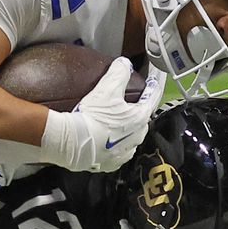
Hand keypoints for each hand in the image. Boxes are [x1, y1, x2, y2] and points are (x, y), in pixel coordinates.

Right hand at [41, 59, 165, 171]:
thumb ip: (119, 73)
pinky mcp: (111, 163)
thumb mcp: (106, 89)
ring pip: (131, 136)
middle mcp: (137, 137)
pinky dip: (114, 143)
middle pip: (141, 118)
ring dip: (125, 128)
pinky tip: (105, 138)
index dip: (153, 85)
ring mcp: (125, 152)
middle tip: (125, 102)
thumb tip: (124, 64)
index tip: (155, 80)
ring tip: (112, 121)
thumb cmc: (92, 117)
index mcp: (140, 118)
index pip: (153, 97)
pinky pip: (118, 151)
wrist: (72, 143)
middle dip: (136, 109)